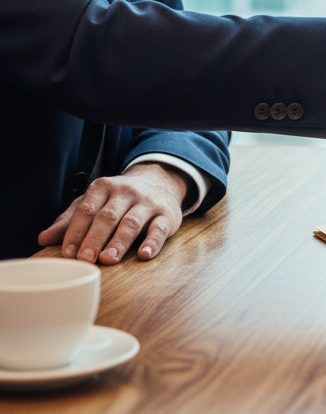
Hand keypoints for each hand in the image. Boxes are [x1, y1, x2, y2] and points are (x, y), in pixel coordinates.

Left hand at [37, 162, 188, 263]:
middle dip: (95, 238)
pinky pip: (160, 228)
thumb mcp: (95, 202)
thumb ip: (70, 220)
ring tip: (108, 260)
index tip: (68, 253)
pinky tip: (144, 254)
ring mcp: (148, 202)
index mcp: (105, 187)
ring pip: (131, 222)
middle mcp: (127, 192)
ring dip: (119, 242)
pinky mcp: (167, 214)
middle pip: (108, 216)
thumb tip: (43, 238)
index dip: (76, 232)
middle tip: (85, 259)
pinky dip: (153, 242)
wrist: (161, 180)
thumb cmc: (120, 199)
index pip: (87, 209)